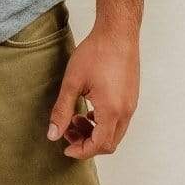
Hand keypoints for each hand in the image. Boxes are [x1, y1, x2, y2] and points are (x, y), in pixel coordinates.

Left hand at [45, 26, 139, 157]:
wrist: (118, 32)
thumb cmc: (96, 53)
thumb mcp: (72, 83)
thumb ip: (62, 111)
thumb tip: (53, 135)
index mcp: (112, 110)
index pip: (98, 145)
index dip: (81, 151)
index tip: (65, 149)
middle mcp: (126, 111)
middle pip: (108, 143)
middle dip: (86, 143)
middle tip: (67, 132)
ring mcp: (131, 104)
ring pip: (114, 133)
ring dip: (94, 133)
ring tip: (75, 118)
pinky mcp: (131, 97)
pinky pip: (119, 121)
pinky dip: (103, 123)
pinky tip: (88, 110)